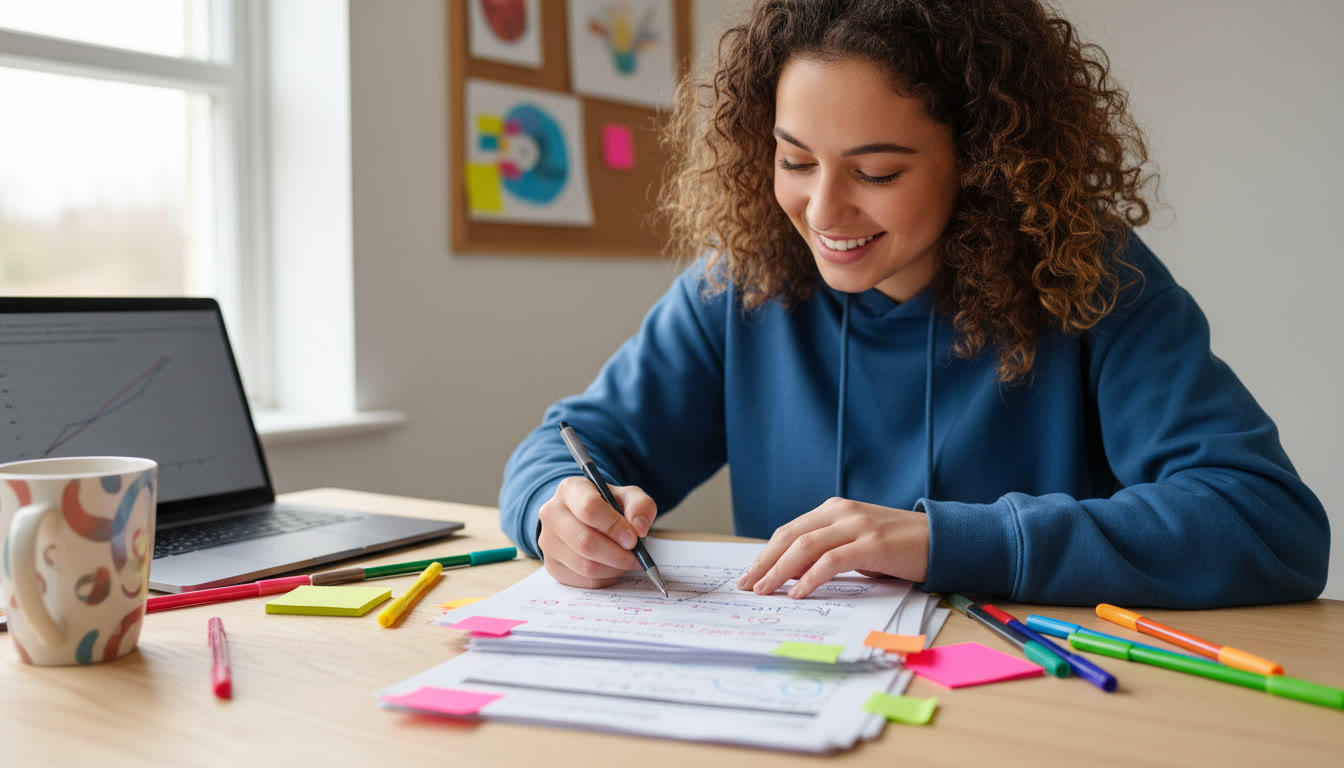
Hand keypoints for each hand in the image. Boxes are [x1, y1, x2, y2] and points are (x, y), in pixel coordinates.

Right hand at [537, 476, 656, 588]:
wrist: (586, 519)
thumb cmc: (609, 506)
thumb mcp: (629, 497)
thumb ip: (641, 506)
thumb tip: (639, 528)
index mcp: (570, 489)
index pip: (589, 509)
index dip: (614, 527)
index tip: (633, 539)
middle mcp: (552, 514)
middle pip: (585, 542)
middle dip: (617, 555)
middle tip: (636, 558)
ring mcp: (547, 541)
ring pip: (584, 566)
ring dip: (613, 569)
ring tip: (627, 562)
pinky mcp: (551, 565)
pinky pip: (582, 580)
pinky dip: (604, 579)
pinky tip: (613, 568)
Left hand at [735, 498, 929, 598]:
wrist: (943, 540)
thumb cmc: (899, 547)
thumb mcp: (858, 543)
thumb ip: (828, 551)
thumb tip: (792, 575)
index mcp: (834, 509)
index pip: (789, 531)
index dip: (766, 554)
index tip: (750, 575)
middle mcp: (842, 512)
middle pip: (790, 536)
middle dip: (764, 563)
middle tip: (747, 586)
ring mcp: (857, 526)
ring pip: (805, 547)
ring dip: (780, 571)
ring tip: (765, 591)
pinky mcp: (872, 544)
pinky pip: (832, 561)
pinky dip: (811, 578)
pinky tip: (797, 593)